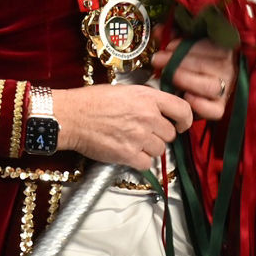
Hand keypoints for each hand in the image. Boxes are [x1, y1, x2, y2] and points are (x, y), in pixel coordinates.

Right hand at [53, 84, 192, 171]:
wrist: (71, 116)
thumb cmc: (91, 101)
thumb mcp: (123, 90)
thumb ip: (145, 99)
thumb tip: (158, 109)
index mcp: (147, 97)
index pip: (182, 109)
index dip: (185, 120)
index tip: (180, 125)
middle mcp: (147, 116)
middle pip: (170, 134)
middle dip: (159, 135)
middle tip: (143, 133)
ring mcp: (139, 137)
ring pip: (159, 150)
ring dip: (149, 149)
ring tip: (131, 141)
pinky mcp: (128, 154)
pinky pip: (147, 164)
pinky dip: (139, 161)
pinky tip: (127, 152)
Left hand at [151, 35, 235, 120]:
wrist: (210, 81)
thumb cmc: (197, 59)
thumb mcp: (189, 43)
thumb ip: (175, 36)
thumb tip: (159, 31)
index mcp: (224, 50)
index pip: (209, 46)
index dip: (187, 46)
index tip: (168, 47)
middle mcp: (229, 69)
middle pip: (205, 65)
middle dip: (178, 62)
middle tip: (158, 60)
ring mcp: (226, 89)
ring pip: (210, 87)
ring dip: (187, 81)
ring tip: (170, 77)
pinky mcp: (219, 108)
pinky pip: (215, 110)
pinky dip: (200, 105)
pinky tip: (186, 97)